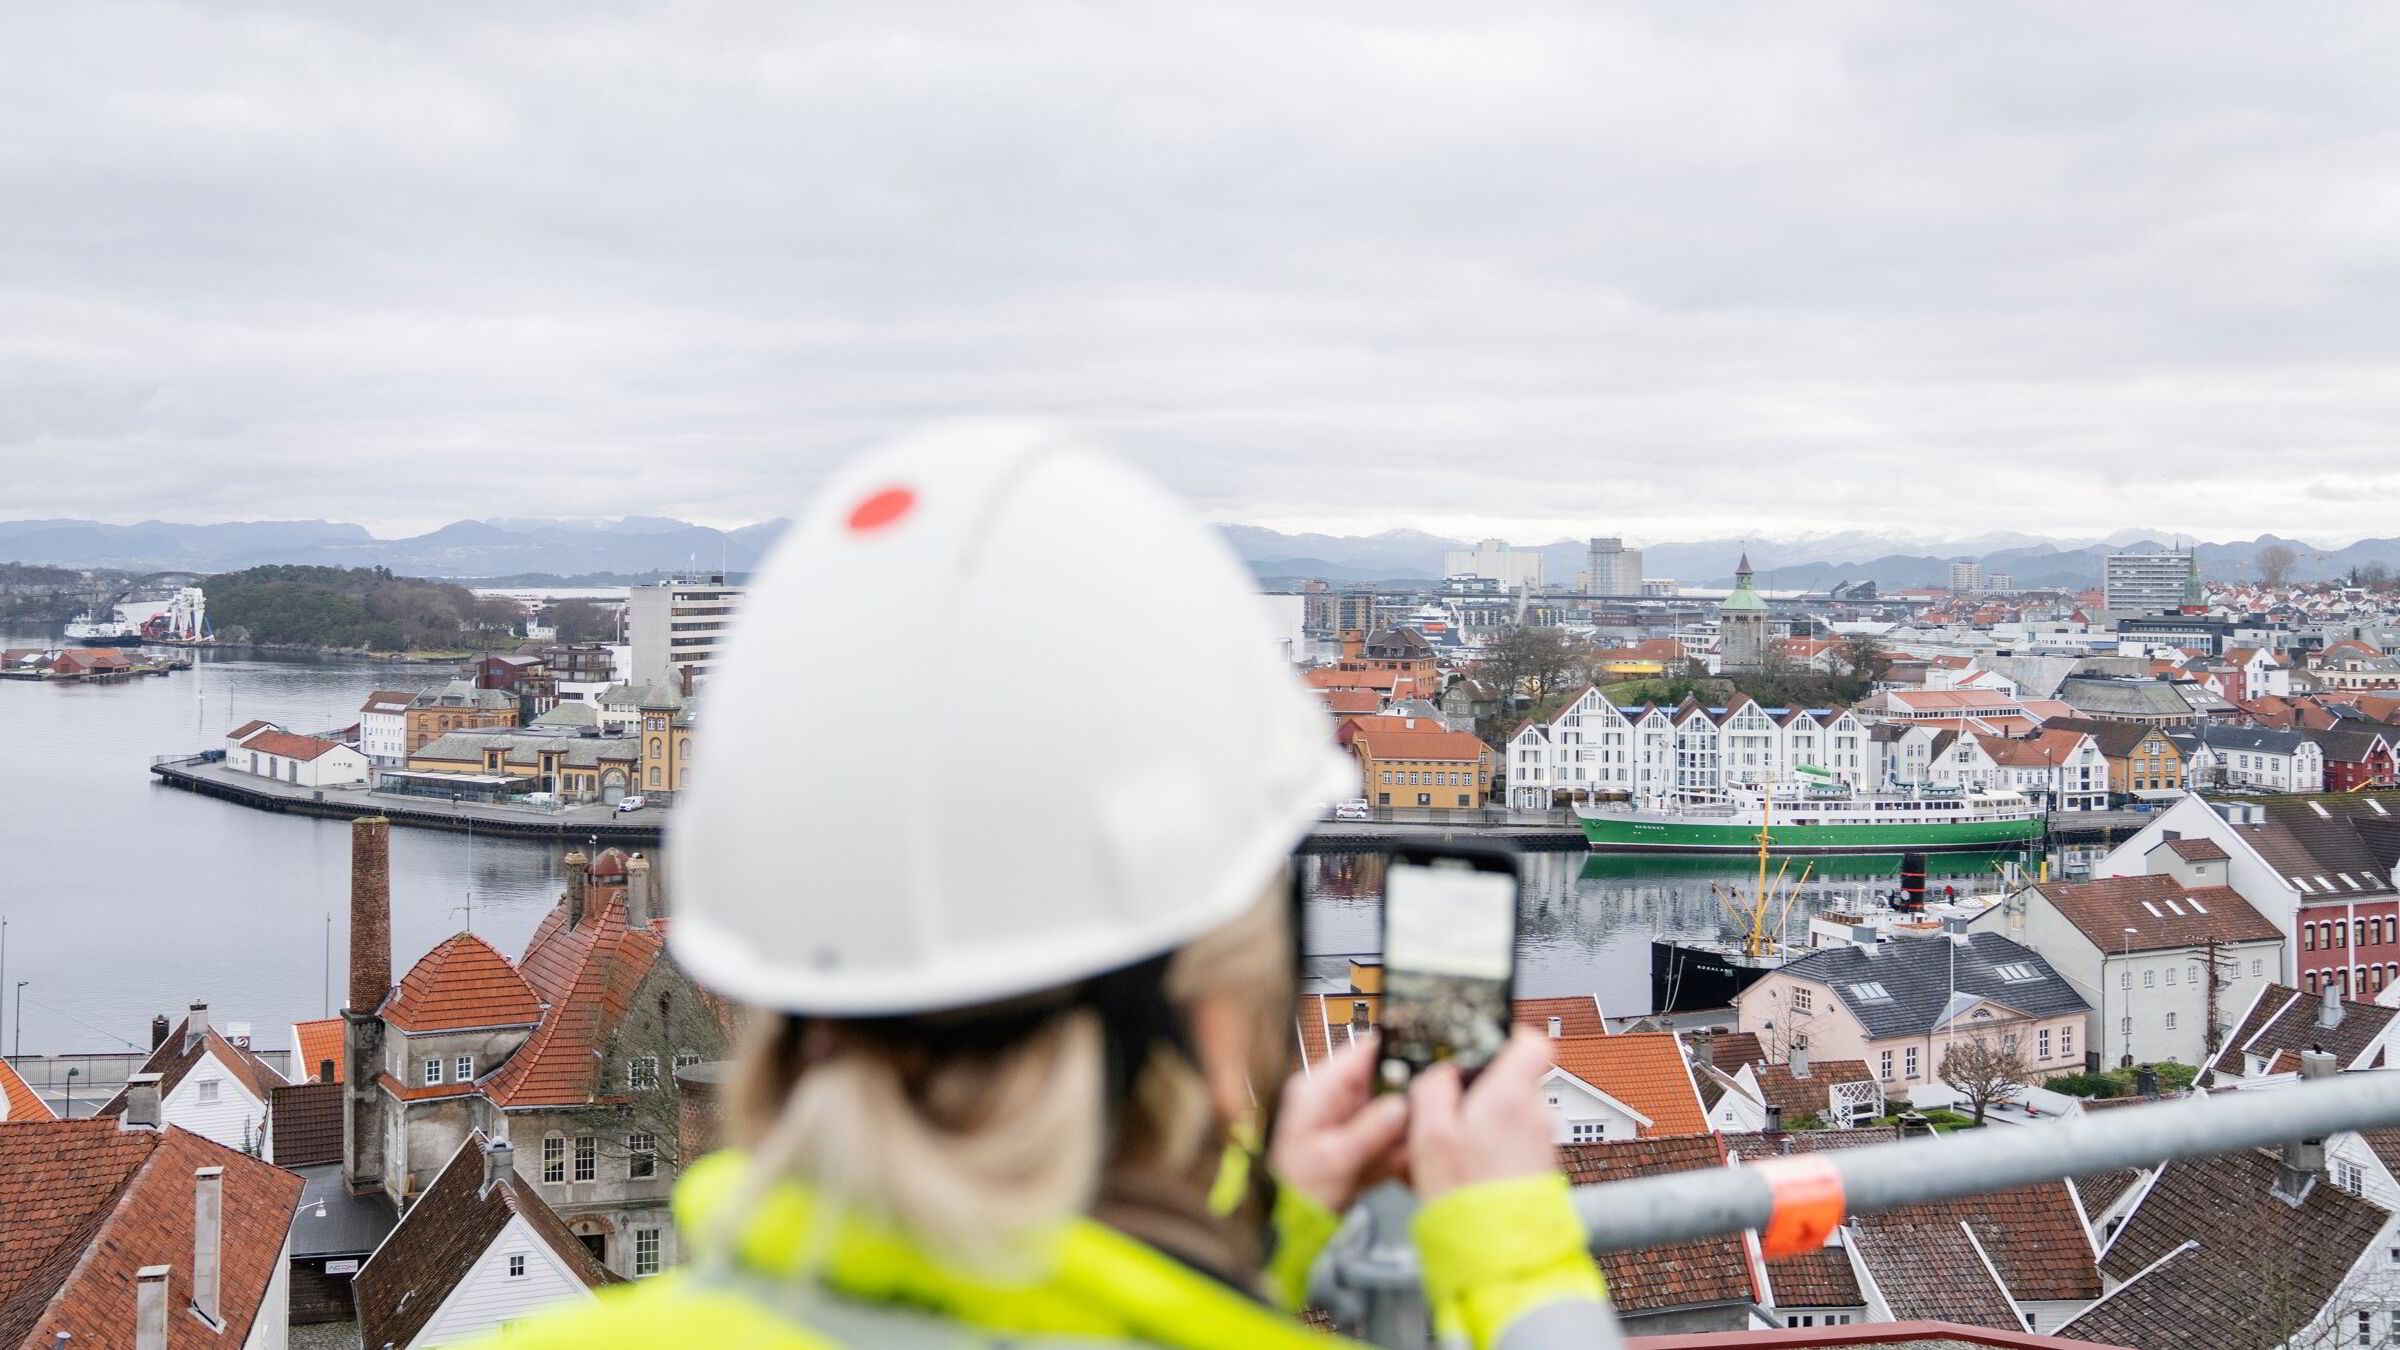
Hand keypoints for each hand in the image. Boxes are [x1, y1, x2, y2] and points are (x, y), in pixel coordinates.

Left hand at [1268, 1033, 1408, 1213]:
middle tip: (1420, 1125)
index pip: (1362, 1051)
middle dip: (1404, 1105)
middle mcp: (1332, 1097)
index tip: (1428, 1063)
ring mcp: (1345, 1118)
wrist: (1287, 1224)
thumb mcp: (1336, 1159)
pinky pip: (1386, 1134)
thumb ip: (1371, 1130)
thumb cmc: (1297, 1191)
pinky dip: (1394, 1151)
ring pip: (1390, 1111)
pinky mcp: (1355, 1138)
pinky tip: (1392, 1170)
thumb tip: (1402, 1103)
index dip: (1396, 1052)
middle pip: (1383, 1082)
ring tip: (1398, 1158)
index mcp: (1318, 1089)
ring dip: (1401, 1134)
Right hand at [1407, 1029, 1557, 1203]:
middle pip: (1512, 1077)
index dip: (1504, 1033)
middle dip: (1480, 1087)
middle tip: (1448, 1108)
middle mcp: (1536, 1114)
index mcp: (1511, 1095)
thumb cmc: (1467, 1199)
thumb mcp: (1429, 1135)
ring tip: (1452, 1148)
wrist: (1501, 1257)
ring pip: (1509, 1111)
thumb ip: (1433, 1089)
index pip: (1531, 1039)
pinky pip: (1512, 1141)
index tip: (1481, 1042)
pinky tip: (1465, 1170)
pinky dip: (1490, 1147)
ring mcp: (1541, 1141)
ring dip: (1482, 1122)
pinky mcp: (1538, 1166)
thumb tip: (1439, 1071)